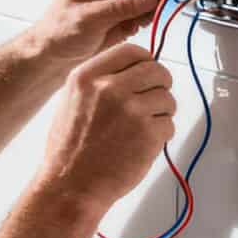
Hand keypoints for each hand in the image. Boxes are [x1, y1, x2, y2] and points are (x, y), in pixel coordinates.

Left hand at [32, 0, 171, 70]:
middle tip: (165, 3)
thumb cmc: (59, 33)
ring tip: (147, 19)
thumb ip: (122, 6)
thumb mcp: (91, 19)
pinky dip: (146, 16)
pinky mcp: (120, 12)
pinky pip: (142, 8)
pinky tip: (138, 26)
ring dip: (151, 4)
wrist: (51, 57)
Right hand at [39, 38, 176, 211]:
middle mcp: (110, 87)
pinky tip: (142, 145)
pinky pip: (169, 124)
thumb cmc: (68, 149)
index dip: (145, 62)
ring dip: (162, 113)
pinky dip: (161, 135)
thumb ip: (99, 81)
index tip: (146, 74)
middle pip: (157, 71)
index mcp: (88, 76)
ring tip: (143, 129)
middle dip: (161, 85)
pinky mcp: (148, 133)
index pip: (132, 51)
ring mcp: (131, 110)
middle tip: (154, 100)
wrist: (70, 186)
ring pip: (167, 99)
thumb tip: (130, 71)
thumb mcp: (72, 100)